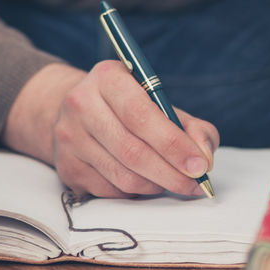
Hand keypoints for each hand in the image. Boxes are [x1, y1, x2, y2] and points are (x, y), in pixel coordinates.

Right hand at [0, 61, 218, 197]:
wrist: (79, 111)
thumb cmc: (130, 107)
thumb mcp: (161, 104)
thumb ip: (192, 128)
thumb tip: (203, 159)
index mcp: (108, 77)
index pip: (141, 115)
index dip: (173, 144)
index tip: (199, 166)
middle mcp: (81, 103)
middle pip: (132, 151)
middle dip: (170, 173)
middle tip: (194, 185)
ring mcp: (69, 137)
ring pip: (123, 176)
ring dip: (155, 185)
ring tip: (170, 181)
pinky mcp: (66, 166)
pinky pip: (110, 191)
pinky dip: (135, 192)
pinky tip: (142, 180)